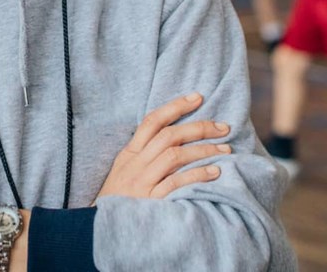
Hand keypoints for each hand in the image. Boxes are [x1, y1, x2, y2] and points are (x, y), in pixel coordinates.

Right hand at [95, 93, 231, 201]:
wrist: (101, 229)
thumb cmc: (119, 200)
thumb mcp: (124, 172)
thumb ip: (143, 155)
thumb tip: (174, 138)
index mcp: (129, 153)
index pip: (152, 121)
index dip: (175, 106)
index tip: (198, 97)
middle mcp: (135, 164)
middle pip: (169, 136)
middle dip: (199, 128)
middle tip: (223, 127)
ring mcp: (142, 182)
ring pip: (175, 155)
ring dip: (203, 150)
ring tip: (225, 150)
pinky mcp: (151, 201)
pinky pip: (177, 183)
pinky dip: (197, 175)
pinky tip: (215, 172)